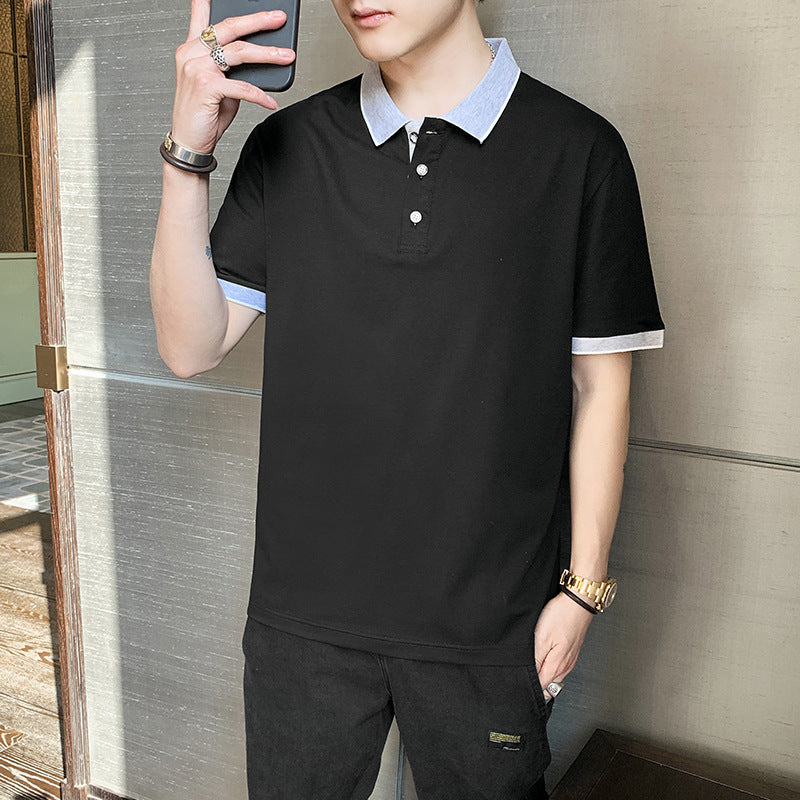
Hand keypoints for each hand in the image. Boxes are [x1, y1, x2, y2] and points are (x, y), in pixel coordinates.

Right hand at [170, 0, 296, 153]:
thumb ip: (230, 69)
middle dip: (258, 21)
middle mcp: (191, 53)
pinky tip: (271, 101)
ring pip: (239, 52)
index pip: (201, 14)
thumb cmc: (202, 116)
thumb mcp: (217, 86)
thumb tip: (256, 62)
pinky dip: (260, 96)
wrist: (188, 142)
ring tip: (287, 57)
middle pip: (230, 28)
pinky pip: (242, 86)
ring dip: (267, 55)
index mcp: (191, 49)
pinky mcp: (205, 86)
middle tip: (278, 19)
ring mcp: (196, 68)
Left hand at [533, 590, 593, 699]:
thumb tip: (530, 679)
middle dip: (535, 682)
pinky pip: (558, 665)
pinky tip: (544, 654)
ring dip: (542, 673)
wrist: (578, 601)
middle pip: (548, 685)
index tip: (519, 680)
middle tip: (523, 670)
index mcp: (557, 666)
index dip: (528, 687)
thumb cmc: (561, 615)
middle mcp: (566, 667)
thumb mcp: (541, 638)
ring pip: (553, 676)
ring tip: (533, 661)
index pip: (541, 689)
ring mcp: (569, 659)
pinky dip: (549, 665)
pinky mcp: (571, 651)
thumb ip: (536, 661)